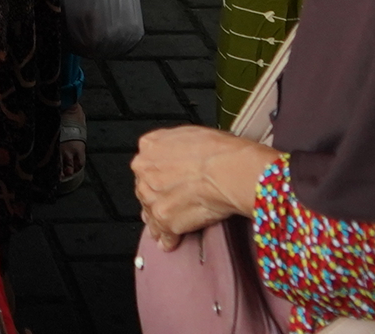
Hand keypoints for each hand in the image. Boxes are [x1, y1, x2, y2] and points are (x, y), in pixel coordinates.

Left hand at [130, 126, 277, 247]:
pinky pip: (163, 234)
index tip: (164, 183)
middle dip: (156, 198)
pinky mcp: (164, 219)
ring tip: (166, 229)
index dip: (157, 176)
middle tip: (169, 204)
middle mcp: (145, 171)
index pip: (146, 164)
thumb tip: (178, 154)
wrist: (228, 171)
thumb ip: (173, 145)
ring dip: (158, 222)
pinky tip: (172, 242)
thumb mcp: (190, 133)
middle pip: (145, 189)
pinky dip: (169, 240)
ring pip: (151, 213)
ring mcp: (152, 197)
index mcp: (150, 147)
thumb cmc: (219, 151)